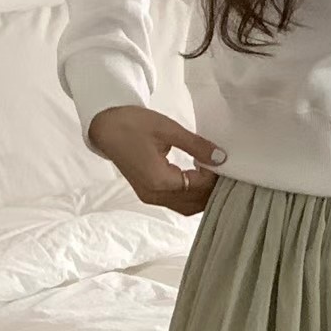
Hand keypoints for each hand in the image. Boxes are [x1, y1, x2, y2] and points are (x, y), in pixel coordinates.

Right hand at [89, 106, 225, 216]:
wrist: (105, 127)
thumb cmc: (133, 124)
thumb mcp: (168, 129)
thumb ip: (196, 145)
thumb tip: (221, 158)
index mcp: (159, 181)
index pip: (198, 187)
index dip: (214, 175)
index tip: (223, 159)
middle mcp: (155, 195)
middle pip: (194, 203)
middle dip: (212, 189)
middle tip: (226, 170)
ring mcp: (150, 197)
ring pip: (186, 206)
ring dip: (203, 194)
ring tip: (215, 174)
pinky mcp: (148, 193)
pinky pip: (177, 201)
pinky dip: (192, 194)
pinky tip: (200, 177)